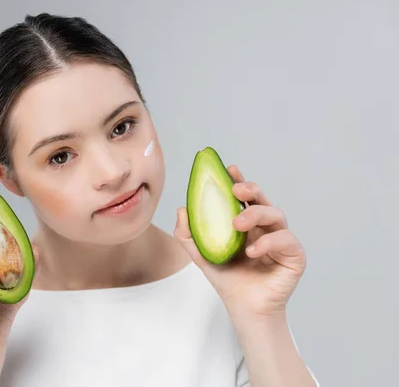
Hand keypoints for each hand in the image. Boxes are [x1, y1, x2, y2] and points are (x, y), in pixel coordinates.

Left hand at [174, 164, 305, 319]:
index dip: (239, 181)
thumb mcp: (202, 255)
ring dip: (256, 214)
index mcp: (247, 223)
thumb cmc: (227, 278)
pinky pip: (286, 240)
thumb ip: (190, 234)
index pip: (244, 197)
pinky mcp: (294, 256)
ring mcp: (281, 240)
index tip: (230, 169)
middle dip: (250, 190)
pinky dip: (268, 242)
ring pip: (276, 215)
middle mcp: (265, 227)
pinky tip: (252, 250)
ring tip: (237, 224)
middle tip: (235, 190)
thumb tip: (182, 209)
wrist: (243, 307)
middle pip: (262, 200)